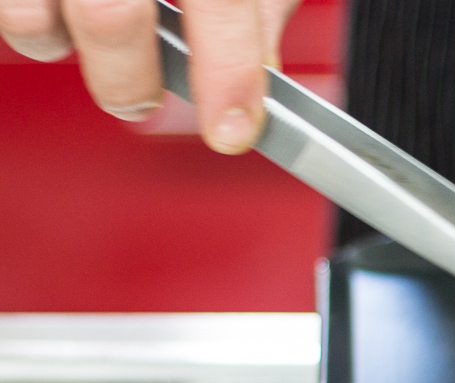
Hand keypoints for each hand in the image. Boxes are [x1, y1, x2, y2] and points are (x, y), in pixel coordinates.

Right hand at [0, 0, 300, 153]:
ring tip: (89, 42)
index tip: (231, 128)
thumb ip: (258, 1)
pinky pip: (4, 2)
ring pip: (33, 13)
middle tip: (145, 98)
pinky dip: (27, 17)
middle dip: (131, 82)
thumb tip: (259, 76)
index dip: (229, 76)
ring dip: (61, 46)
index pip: (219, 4)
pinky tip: (55, 8)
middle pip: (111, 17)